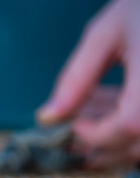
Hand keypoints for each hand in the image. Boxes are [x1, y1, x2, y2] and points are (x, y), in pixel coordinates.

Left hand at [37, 0, 139, 168]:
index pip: (131, 124)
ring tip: (85, 110)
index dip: (98, 134)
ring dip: (112, 136)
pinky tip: (101, 102)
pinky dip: (124, 124)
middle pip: (138, 143)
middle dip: (101, 141)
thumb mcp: (104, 35)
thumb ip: (76, 78)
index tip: (72, 125)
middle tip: (71, 126)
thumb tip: (47, 118)